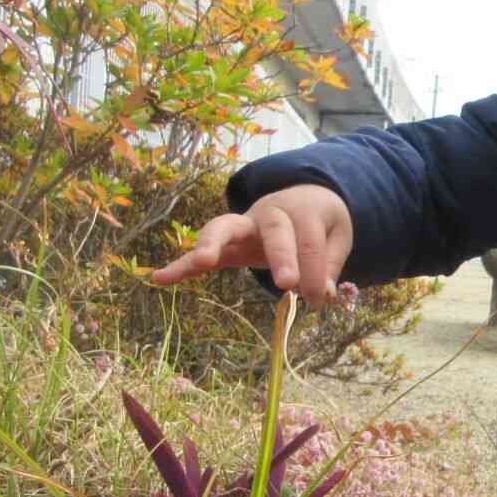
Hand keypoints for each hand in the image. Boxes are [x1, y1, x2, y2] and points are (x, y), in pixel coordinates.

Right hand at [150, 184, 352, 307]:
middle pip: (273, 230)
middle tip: (288, 283)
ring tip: (202, 261)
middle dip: (281, 255)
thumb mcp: (337, 236)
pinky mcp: (226, 242)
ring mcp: (243, 226)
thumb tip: (322, 294)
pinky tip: (159, 278)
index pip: (309, 243)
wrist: (303, 198)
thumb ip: (330, 264)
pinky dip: (181, 264)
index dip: (317, 273)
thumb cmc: (320, 222)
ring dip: (212, 243)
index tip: (321, 298)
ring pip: (224, 228)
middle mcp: (270, 214)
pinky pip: (202, 252)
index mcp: (302, 210)